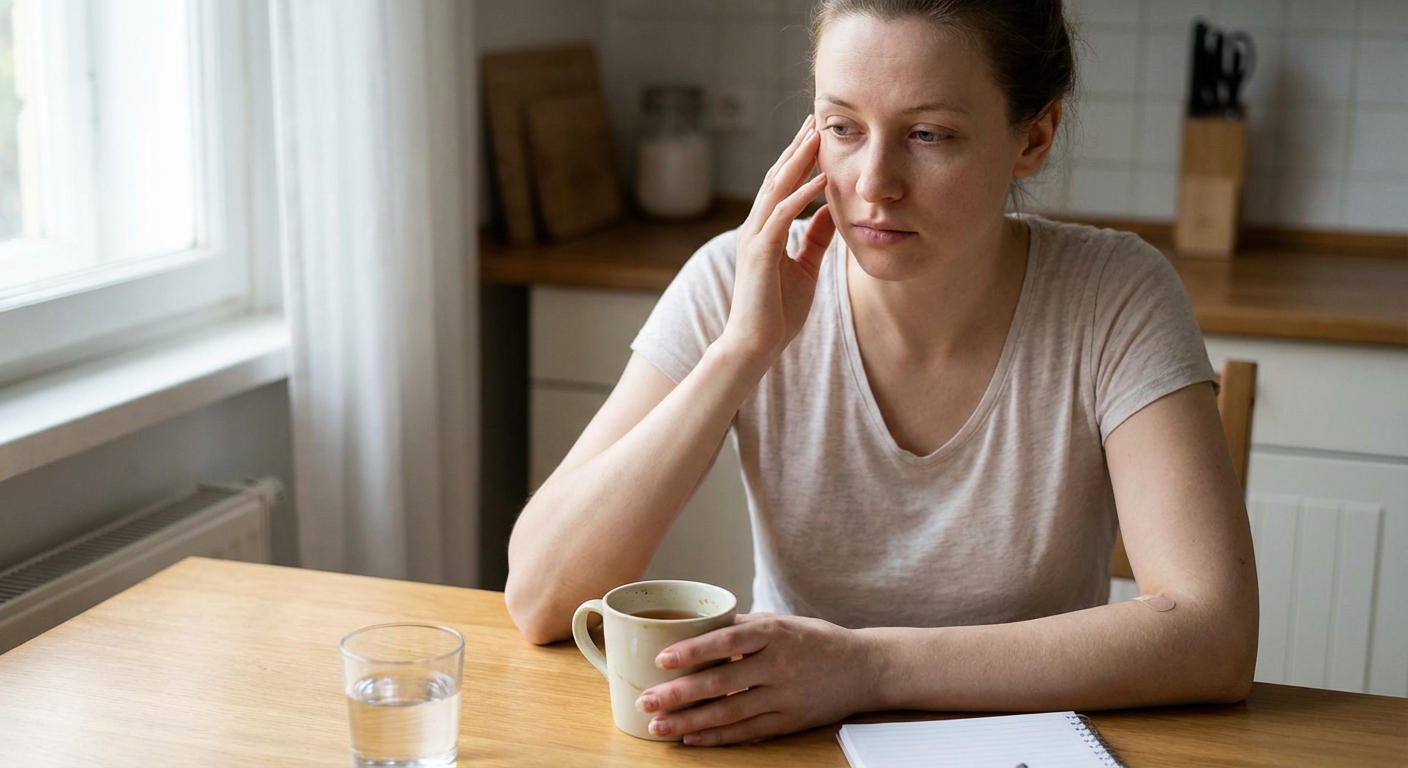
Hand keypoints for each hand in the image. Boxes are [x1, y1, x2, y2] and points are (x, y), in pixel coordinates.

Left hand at [634, 613, 881, 745]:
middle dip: (678, 694)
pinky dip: (716, 737)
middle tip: (646, 700)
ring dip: (689, 722)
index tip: (661, 659)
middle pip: (720, 682)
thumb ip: (740, 626)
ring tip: (659, 726)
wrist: (863, 668)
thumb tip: (693, 626)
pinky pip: (746, 731)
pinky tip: (691, 738)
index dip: (691, 651)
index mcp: (773, 632)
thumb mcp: (780, 622)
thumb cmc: (815, 640)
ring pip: (729, 712)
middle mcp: (778, 664)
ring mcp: (784, 695)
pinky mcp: (789, 721)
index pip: (725, 641)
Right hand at [719, 115, 836, 365]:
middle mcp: (754, 228)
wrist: (754, 346)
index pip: (781, 186)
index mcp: (764, 230)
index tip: (817, 134)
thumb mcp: (805, 267)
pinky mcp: (759, 253)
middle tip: (815, 119)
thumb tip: (831, 210)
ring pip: (776, 189)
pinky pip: (781, 217)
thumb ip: (815, 238)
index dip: (799, 159)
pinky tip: (820, 180)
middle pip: (776, 177)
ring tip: (816, 135)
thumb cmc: (777, 312)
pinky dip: (801, 196)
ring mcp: (754, 238)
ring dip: (798, 161)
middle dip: (797, 148)